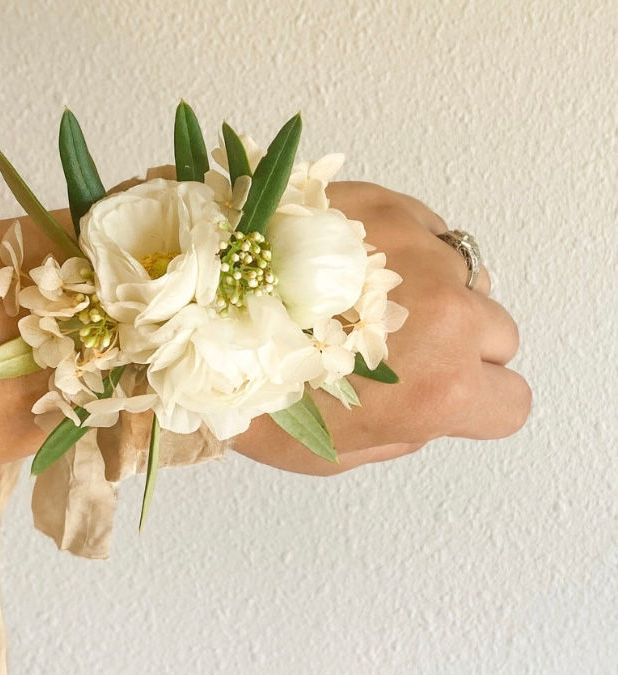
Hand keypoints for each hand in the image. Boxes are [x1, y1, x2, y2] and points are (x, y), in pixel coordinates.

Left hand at [232, 181, 531, 475]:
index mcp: (434, 384)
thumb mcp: (326, 450)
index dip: (478, 402)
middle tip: (396, 349)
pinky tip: (345, 268)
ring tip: (358, 303)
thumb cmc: (244, 388)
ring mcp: (417, 248)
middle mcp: (444, 309)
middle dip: (458, 344)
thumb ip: (399, 435)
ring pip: (465, 277)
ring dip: (431, 293)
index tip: (447, 395)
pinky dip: (403, 252)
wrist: (182, 304)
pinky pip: (428, 232)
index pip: (511, 401)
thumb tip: (427, 412)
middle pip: (497, 331)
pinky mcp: (383, 203)